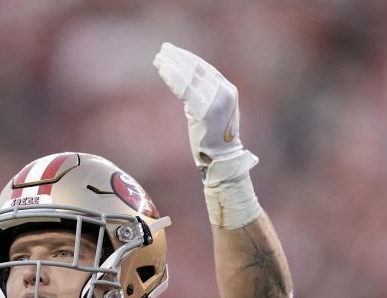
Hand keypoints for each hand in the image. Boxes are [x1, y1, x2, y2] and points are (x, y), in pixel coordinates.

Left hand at [153, 43, 245, 168]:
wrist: (223, 159)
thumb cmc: (213, 139)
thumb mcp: (212, 112)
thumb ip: (203, 96)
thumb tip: (184, 84)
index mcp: (228, 90)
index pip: (205, 69)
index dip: (188, 59)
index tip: (173, 52)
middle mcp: (224, 92)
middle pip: (197, 69)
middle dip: (178, 58)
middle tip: (162, 50)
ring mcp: (216, 101)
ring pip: (190, 78)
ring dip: (172, 66)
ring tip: (158, 59)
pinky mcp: (205, 111)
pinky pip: (185, 90)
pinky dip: (173, 79)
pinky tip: (162, 72)